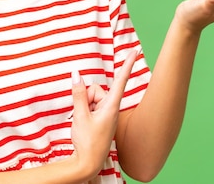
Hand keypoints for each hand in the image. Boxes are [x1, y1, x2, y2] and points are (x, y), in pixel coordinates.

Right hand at [69, 50, 137, 178]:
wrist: (88, 164)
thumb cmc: (87, 142)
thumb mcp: (80, 116)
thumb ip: (78, 94)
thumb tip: (76, 74)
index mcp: (111, 106)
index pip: (121, 80)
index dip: (127, 64)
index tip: (136, 50)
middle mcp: (111, 108)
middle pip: (96, 90)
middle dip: (86, 97)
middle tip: (83, 115)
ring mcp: (106, 113)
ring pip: (91, 98)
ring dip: (84, 106)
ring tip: (84, 122)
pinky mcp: (101, 118)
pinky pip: (90, 106)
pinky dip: (84, 111)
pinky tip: (84, 124)